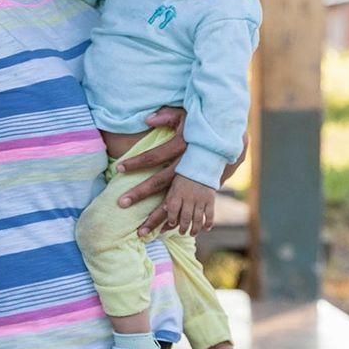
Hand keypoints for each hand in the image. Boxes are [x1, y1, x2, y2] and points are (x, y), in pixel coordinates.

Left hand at [115, 109, 245, 236]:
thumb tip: (146, 118)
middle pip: (159, 182)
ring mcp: (196, 181)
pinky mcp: (204, 191)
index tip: (118, 168)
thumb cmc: (204, 127)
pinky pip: (190, 209)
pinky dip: (179, 221)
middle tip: (120, 204)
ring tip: (141, 233)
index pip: (153, 156)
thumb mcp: (186, 115)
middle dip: (139, 194)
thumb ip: (166, 116)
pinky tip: (166, 232)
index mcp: (181, 148)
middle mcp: (186, 167)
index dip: (136, 162)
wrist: (230, 141)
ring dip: (157, 217)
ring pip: (175, 200)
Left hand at [163, 174, 216, 235]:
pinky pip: (210, 214)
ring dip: (194, 229)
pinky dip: (208, 223)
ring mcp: (200, 199)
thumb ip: (170, 197)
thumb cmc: (185, 176)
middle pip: (185, 217)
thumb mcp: (174, 184)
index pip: (172, 209)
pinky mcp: (210, 200)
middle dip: (183, 227)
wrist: (202, 165)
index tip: (171, 224)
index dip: (171, 219)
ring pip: (197, 218)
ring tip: (192, 234)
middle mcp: (189, 198)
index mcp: (178, 193)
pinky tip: (206, 229)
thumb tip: (164, 210)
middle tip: (182, 232)